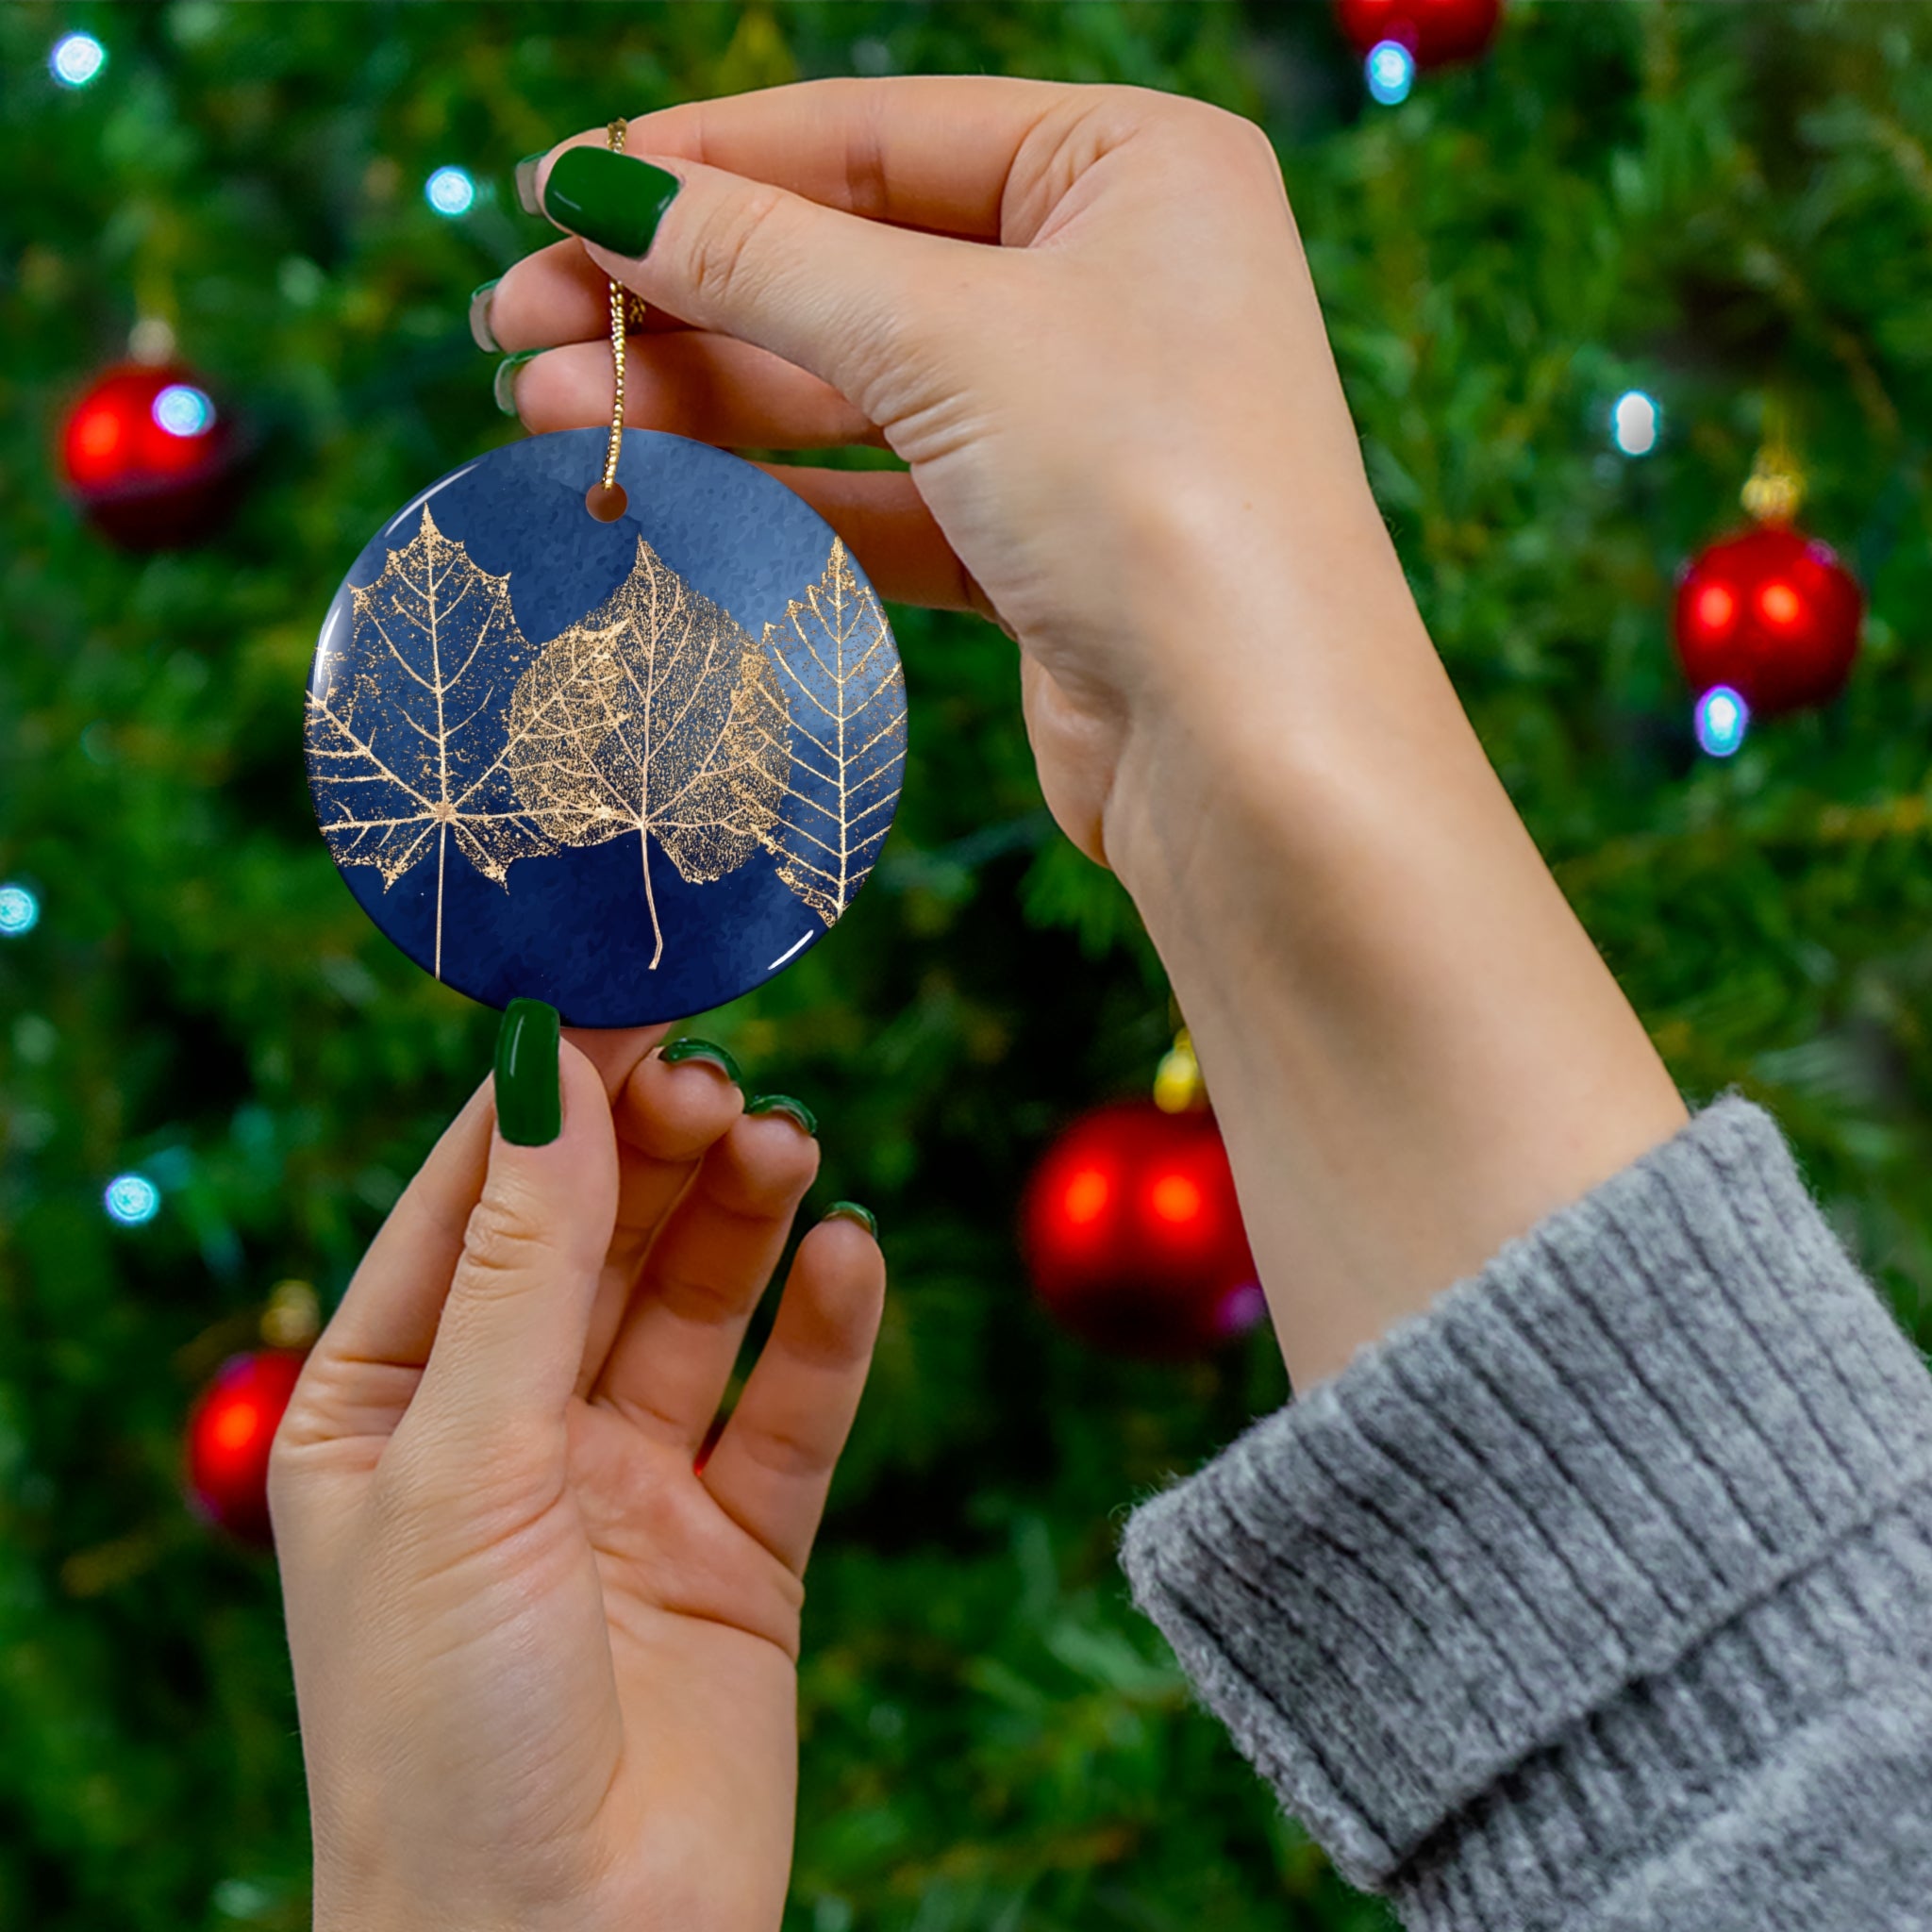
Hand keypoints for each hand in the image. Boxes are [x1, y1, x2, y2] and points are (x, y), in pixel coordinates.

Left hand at [270, 1026, 883, 1931]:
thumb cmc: (444, 1729)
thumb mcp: (462, 1465)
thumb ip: (522, 1267)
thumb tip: (550, 1072)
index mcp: (387, 1407)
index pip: (472, 1204)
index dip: (549, 1096)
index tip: (628, 992)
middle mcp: (508, 1434)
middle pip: (597, 1239)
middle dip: (655, 1151)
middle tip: (720, 1078)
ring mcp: (627, 1488)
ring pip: (697, 1307)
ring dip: (742, 1219)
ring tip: (787, 1146)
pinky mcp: (738, 1550)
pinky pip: (789, 1411)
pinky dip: (825, 1330)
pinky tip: (850, 1257)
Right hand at [485, 76, 1378, 872]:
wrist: (1256, 750)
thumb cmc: (1148, 490)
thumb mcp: (945, 336)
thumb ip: (763, 259)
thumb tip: (599, 188)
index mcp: (1132, 167)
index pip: (876, 135)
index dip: (705, 161)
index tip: (554, 189)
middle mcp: (1115, 283)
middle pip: (851, 263)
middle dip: (680, 295)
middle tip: (514, 323)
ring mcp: (1081, 423)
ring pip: (856, 390)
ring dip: (704, 400)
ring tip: (548, 411)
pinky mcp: (1045, 549)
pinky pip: (884, 498)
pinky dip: (775, 495)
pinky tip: (656, 491)